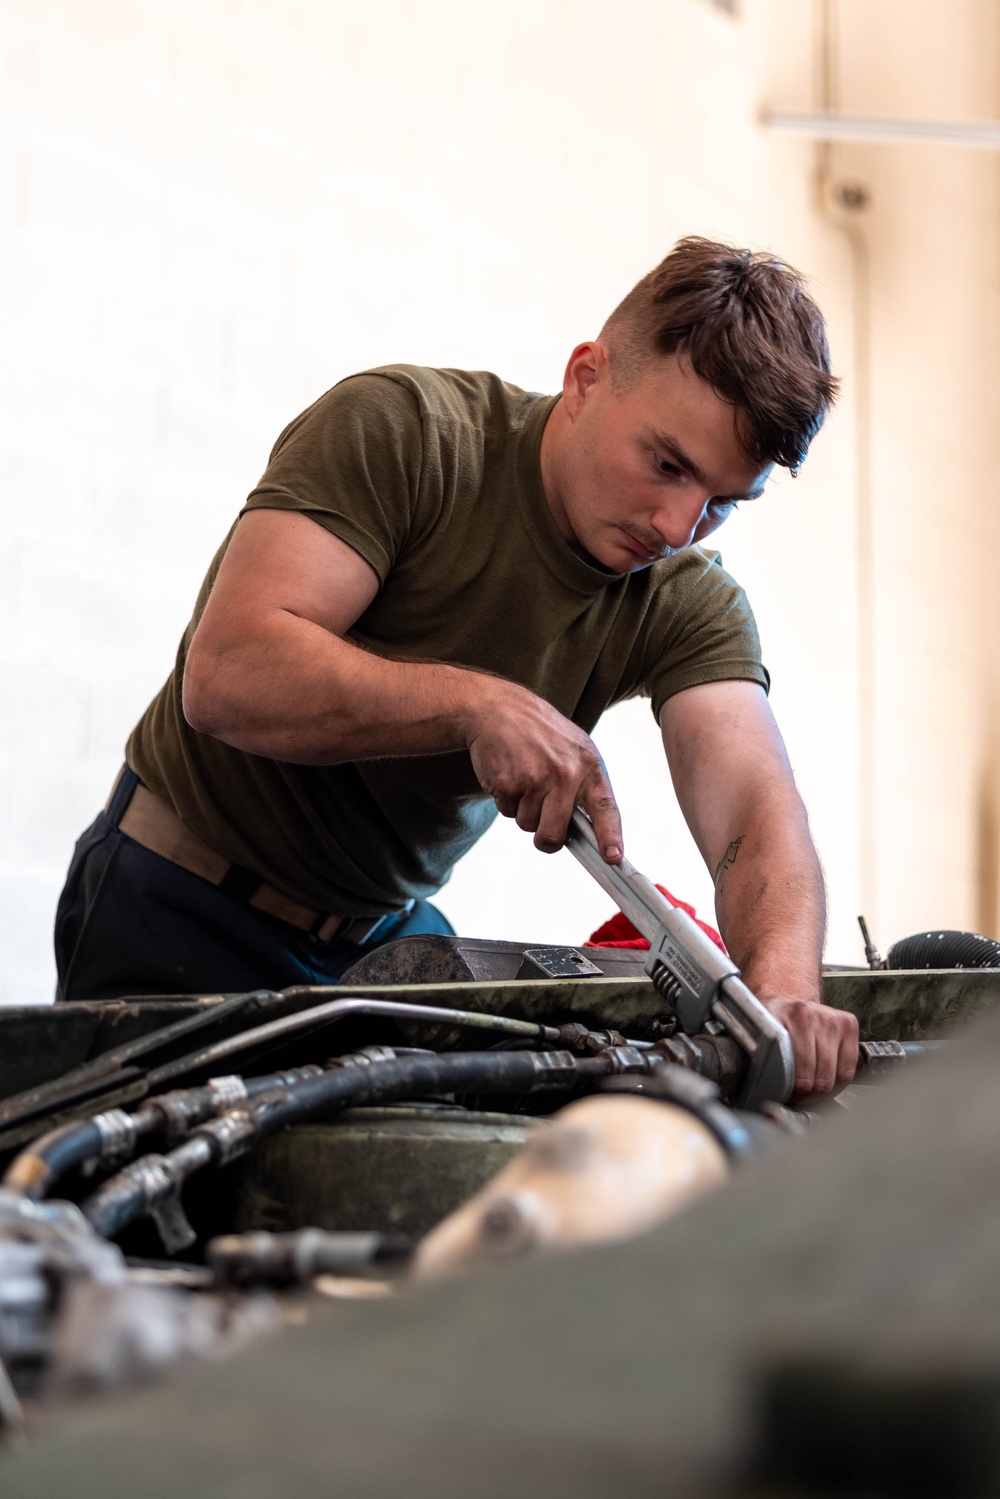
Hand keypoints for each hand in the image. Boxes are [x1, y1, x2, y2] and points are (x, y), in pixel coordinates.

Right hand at [466, 682, 622, 862]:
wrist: (497, 709)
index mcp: (588, 765)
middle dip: (546, 837)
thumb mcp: (573, 750)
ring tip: (523, 777)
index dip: (610, 836)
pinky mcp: (508, 783)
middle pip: (555, 834)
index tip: (613, 857)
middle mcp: (565, 773)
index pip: (605, 807)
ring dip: (523, 811)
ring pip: (528, 825)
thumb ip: (583, 787)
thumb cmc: (539, 734)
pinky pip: (507, 813)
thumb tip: (589, 834)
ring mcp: (535, 779)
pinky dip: (505, 800)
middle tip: (541, 819)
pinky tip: (508, 773)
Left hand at [762, 996, 857, 1096]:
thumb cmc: (771, 1022)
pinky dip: (839, 1082)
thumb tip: (748, 1096)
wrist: (786, 994)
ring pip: (831, 1077)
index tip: (784, 1097)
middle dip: (805, 1096)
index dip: (788, 1093)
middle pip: (813, 1079)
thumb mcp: (754, 1037)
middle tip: (797, 1096)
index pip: (788, 1073)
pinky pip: (848, 1070)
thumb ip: (753, 1062)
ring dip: (821, 1092)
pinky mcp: (847, 1023)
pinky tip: (826, 1079)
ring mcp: (828, 1018)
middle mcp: (804, 1015)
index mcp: (775, 1018)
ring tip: (810, 1090)